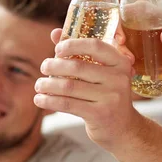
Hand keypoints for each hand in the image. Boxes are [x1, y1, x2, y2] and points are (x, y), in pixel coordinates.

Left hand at [34, 29, 138, 150]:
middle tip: (44, 67)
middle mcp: (119, 78)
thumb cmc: (107, 95)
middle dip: (54, 65)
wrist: (123, 128)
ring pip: (69, 86)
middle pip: (78, 67)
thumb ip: (80, 52)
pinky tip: (40, 99)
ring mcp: (111, 97)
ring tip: (39, 85)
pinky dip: (49, 101)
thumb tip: (55, 33)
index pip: (95, 46)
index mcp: (120, 63)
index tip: (57, 49)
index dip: (73, 44)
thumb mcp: (101, 73)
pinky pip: (68, 104)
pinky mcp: (100, 114)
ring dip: (48, 85)